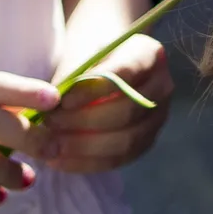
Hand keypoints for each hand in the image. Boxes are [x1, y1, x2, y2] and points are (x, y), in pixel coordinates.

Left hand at [42, 31, 175, 172]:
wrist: (102, 61)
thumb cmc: (89, 52)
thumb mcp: (79, 51)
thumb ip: (70, 74)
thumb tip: (53, 102)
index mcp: (149, 54)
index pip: (126, 74)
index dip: (93, 91)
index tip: (62, 100)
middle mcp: (162, 85)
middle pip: (127, 111)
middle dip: (83, 121)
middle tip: (50, 122)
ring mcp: (158, 116)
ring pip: (125, 140)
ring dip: (83, 145)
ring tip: (51, 142)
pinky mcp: (145, 141)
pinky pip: (119, 159)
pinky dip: (86, 163)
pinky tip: (58, 160)